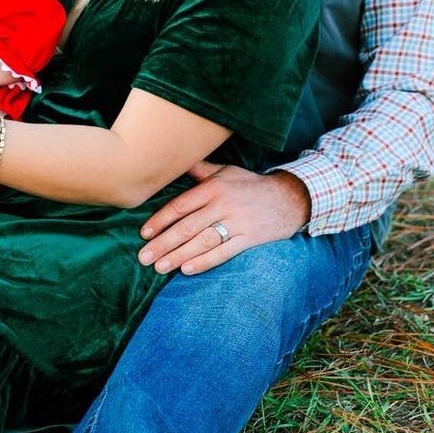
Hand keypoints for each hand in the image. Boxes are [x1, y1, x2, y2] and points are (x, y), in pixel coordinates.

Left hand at [137, 161, 310, 274]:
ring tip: (159, 267)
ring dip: (178, 255)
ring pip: (202, 242)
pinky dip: (204, 262)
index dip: (160, 221)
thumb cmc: (251, 185)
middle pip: (186, 227)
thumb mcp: (226, 171)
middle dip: (163, 244)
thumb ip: (200, 171)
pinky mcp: (250, 238)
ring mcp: (237, 223)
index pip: (180, 206)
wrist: (289, 198)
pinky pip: (224, 252)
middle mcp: (223, 205)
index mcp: (214, 188)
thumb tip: (176, 163)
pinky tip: (187, 269)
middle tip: (144, 257)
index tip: (144, 234)